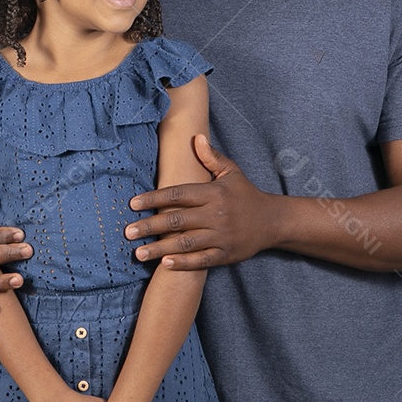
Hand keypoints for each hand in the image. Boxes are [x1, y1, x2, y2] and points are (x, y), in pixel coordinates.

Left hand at [126, 134, 279, 269]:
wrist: (273, 221)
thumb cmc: (246, 194)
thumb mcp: (231, 172)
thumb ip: (211, 157)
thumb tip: (195, 137)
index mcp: (214, 193)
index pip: (178, 194)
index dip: (154, 198)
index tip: (133, 204)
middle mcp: (216, 214)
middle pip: (177, 220)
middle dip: (151, 225)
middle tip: (128, 231)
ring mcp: (221, 236)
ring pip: (186, 243)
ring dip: (160, 248)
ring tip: (138, 252)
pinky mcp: (226, 254)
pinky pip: (202, 261)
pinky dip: (183, 263)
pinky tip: (165, 264)